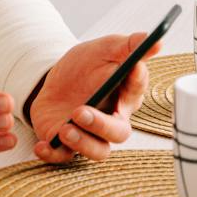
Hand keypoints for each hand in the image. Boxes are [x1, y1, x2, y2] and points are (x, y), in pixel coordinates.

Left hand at [30, 33, 159, 163]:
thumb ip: (127, 46)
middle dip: (101, 125)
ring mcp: (90, 134)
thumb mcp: (103, 50)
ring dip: (82, 143)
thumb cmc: (85, 67)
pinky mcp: (66, 143)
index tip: (132, 68)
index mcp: (125, 95)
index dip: (136, 81)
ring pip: (97, 150)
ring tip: (64, 129)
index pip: (135, 90)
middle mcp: (112, 119)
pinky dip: (52, 154)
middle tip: (81, 112)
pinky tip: (41, 146)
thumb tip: (155, 40)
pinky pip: (62, 156)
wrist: (54, 82)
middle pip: (118, 132)